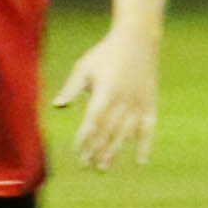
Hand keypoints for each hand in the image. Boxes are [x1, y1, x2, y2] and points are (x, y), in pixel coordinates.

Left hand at [54, 27, 161, 168]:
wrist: (137, 39)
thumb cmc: (105, 53)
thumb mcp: (85, 67)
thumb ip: (72, 88)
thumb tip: (57, 107)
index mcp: (106, 92)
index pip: (94, 122)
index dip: (86, 139)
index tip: (78, 152)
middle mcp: (123, 101)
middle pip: (108, 132)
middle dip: (97, 150)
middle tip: (87, 165)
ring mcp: (139, 104)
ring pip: (126, 134)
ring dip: (114, 152)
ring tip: (104, 168)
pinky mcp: (150, 104)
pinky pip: (148, 129)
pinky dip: (145, 145)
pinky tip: (139, 162)